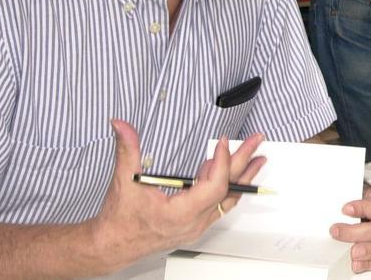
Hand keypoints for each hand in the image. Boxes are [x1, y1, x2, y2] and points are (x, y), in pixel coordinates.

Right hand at [86, 119, 265, 272]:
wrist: (112, 246)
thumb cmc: (119, 221)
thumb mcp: (123, 181)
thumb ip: (126, 150)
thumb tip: (121, 125)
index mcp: (179, 215)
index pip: (213, 187)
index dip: (222, 162)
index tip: (224, 142)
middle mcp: (193, 223)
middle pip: (227, 190)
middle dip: (243, 162)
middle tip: (257, 141)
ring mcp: (196, 225)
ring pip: (227, 199)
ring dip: (243, 177)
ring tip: (257, 158)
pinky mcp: (195, 224)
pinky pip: (220, 204)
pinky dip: (228, 186)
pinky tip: (232, 171)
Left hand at [330, 186, 370, 272]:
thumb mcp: (366, 192)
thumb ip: (355, 198)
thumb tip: (335, 208)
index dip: (363, 209)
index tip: (345, 210)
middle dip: (356, 233)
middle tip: (337, 231)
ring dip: (367, 251)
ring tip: (352, 251)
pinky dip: (369, 263)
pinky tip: (357, 262)